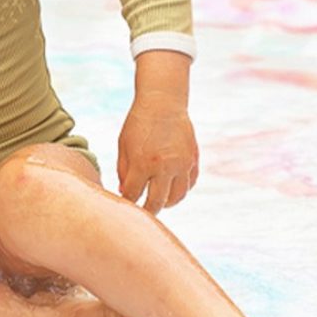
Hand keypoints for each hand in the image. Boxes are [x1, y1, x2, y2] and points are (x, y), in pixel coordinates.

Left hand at [117, 93, 198, 213]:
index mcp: (143, 163)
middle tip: (143, 213)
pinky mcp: (193, 160)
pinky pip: (189, 184)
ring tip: (159, 203)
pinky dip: (181, 190)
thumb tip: (125, 191)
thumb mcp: (124, 146)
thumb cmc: (138, 124)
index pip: (134, 194)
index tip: (125, 205)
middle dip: (147, 211)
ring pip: (177, 197)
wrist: (163, 102)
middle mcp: (164, 167)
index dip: (128, 201)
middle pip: (156, 202)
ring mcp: (182, 164)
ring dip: (166, 203)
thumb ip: (123, 171)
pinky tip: (172, 190)